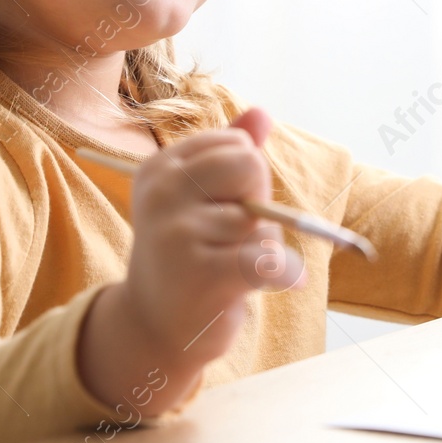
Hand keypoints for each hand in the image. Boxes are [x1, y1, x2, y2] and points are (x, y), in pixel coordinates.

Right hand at [77, 106, 302, 411]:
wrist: (155, 329)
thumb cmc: (189, 254)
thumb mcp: (201, 198)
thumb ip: (231, 153)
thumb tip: (262, 113)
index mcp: (160, 168)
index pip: (237, 144)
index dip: (245, 178)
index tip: (218, 209)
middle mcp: (162, 194)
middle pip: (251, 166)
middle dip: (258, 201)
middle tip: (230, 237)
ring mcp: (180, 234)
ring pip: (264, 222)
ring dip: (261, 247)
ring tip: (227, 268)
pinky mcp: (204, 275)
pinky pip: (269, 259)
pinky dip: (286, 273)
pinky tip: (276, 283)